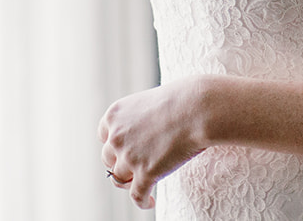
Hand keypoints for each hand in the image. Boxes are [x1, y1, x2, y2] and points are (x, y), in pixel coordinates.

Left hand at [99, 78, 211, 209]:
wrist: (198, 109)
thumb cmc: (182, 100)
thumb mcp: (150, 102)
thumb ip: (139, 120)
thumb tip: (143, 138)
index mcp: (115, 115)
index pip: (104, 137)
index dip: (114, 146)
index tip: (124, 151)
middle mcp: (116, 136)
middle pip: (109, 159)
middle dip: (120, 164)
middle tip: (135, 167)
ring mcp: (129, 156)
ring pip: (120, 178)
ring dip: (130, 182)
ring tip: (144, 184)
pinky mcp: (145, 173)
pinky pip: (137, 196)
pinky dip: (142, 201)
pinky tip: (150, 202)